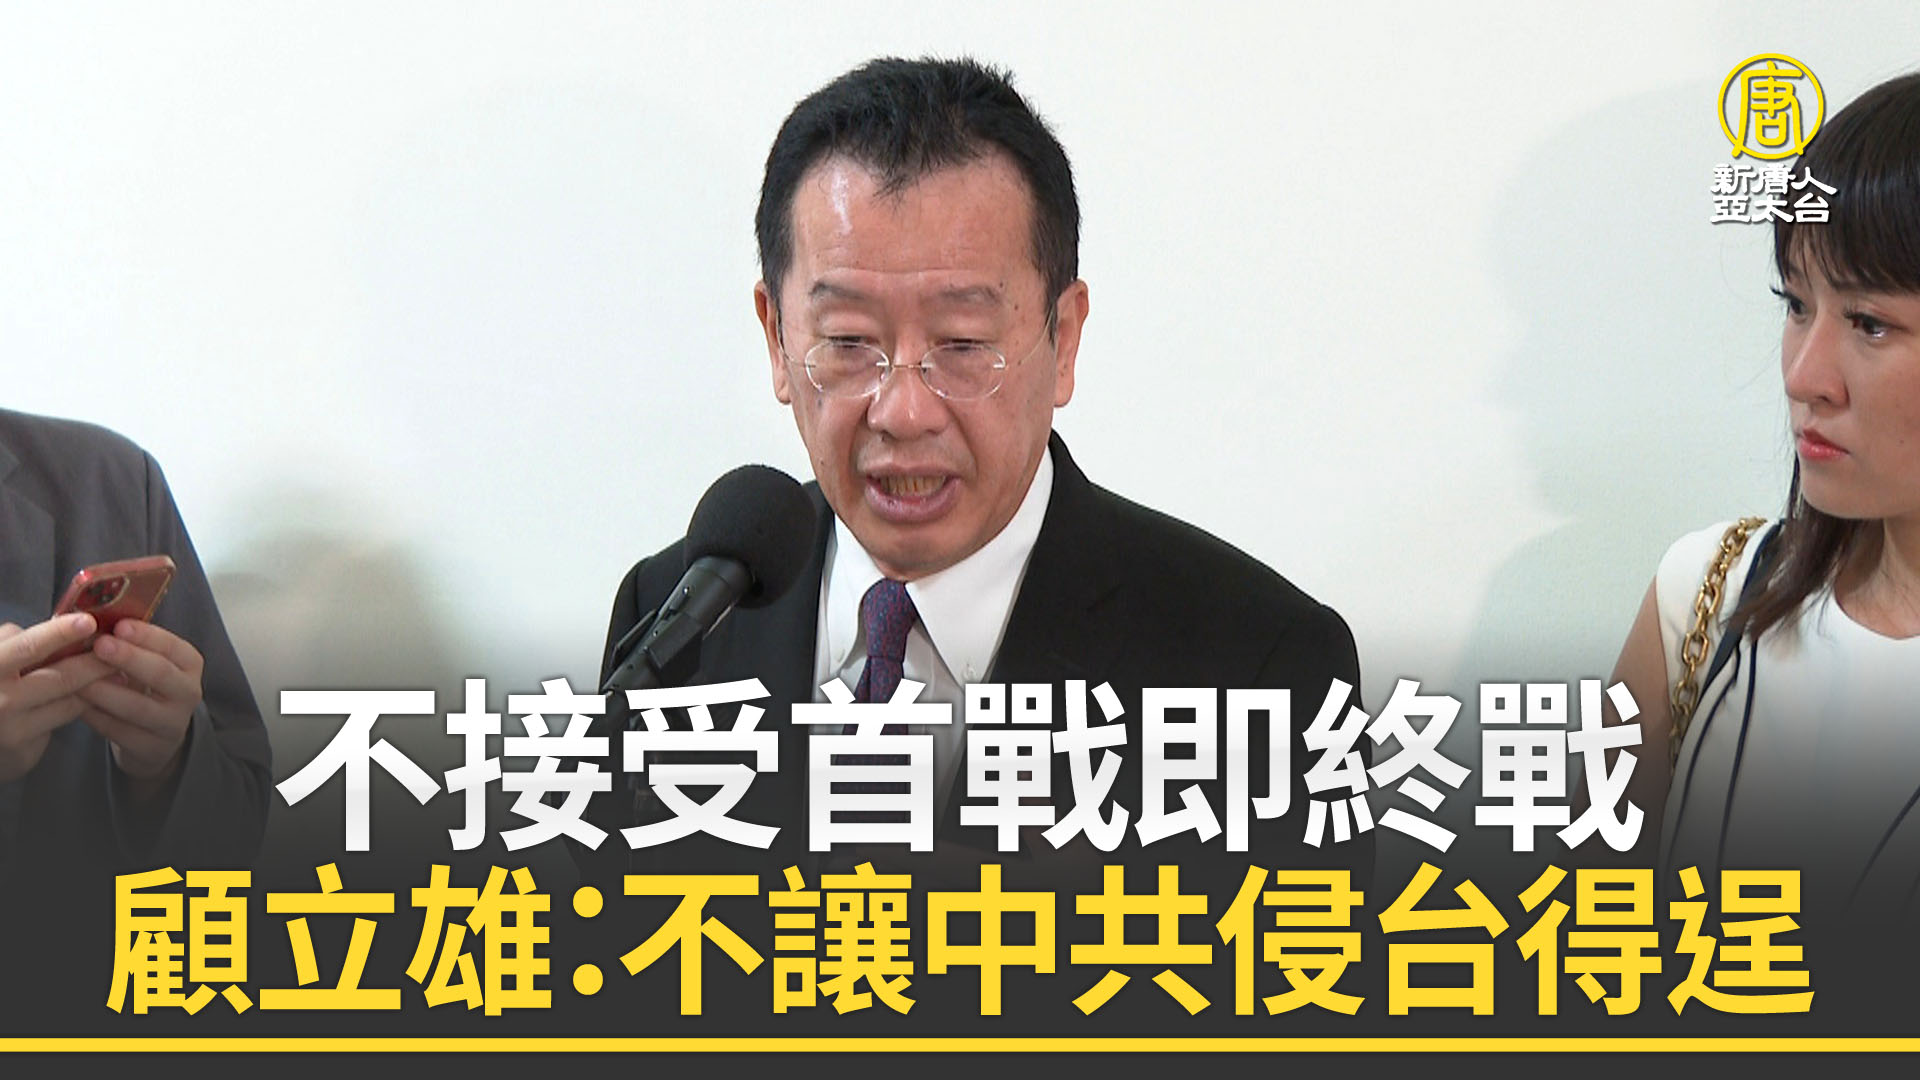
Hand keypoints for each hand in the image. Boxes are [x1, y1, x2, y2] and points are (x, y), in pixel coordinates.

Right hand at [0, 614, 114, 782]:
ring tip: (120, 671)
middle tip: (124, 648)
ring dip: (99, 685)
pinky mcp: (24, 751)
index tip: (90, 621)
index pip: (28, 647)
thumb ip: (16, 642)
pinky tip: (101, 696)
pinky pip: (65, 721)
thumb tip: (60, 623)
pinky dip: (86, 705)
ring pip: (70, 701)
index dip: (60, 633)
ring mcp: (12, 728)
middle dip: (97, 662)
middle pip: (61, 677)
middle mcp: (0, 700)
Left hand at [78, 619, 204, 786]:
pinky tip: (77, 705)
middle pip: (161, 673)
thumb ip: (129, 645)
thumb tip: (92, 619)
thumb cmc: (144, 686)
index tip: (119, 625)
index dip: (147, 636)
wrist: (155, 736)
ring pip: (139, 707)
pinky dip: (97, 717)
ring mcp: (173, 723)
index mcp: (189, 664)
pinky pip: (120, 731)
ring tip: (78, 679)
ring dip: (107, 691)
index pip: (173, 647)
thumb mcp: (147, 662)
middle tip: (99, 645)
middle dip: (129, 658)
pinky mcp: (152, 748)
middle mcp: (188, 692)